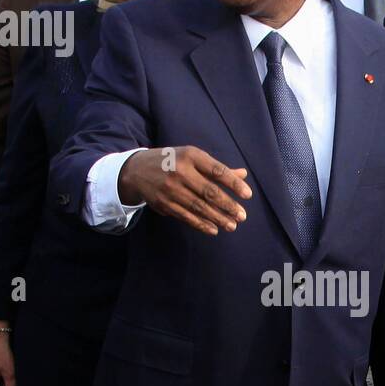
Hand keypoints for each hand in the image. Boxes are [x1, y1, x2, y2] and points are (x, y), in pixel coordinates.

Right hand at [118, 146, 252, 235]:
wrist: (137, 170)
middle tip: (242, 216)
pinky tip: (213, 229)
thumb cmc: (172, 161)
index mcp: (190, 156)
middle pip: (209, 192)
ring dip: (217, 218)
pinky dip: (201, 224)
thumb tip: (243, 175)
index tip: (248, 195)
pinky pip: (186, 216)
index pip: (217, 171)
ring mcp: (170, 189)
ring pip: (199, 207)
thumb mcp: (192, 157)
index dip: (234, 184)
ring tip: (232, 225)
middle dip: (228, 205)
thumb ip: (216, 168)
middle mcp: (180, 171)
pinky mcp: (163, 203)